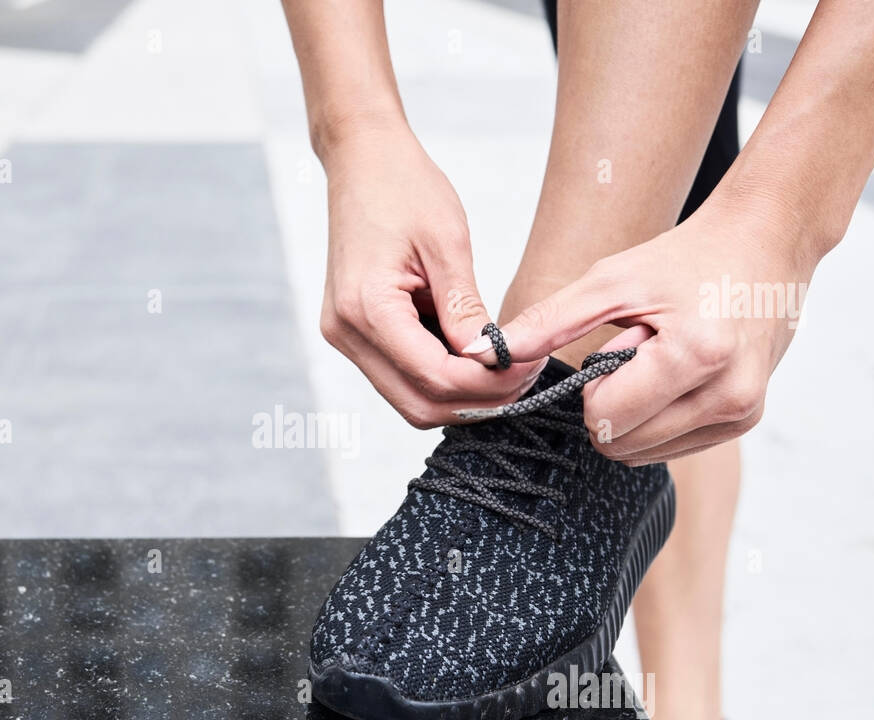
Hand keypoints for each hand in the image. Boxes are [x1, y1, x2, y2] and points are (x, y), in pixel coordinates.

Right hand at [318, 120, 546, 428]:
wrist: (362, 160)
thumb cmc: (402, 187)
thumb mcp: (447, 242)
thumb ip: (466, 308)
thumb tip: (491, 359)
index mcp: (367, 308)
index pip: (434, 377)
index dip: (487, 383)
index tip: (528, 366)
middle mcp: (347, 332)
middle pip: (419, 406)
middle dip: (476, 401)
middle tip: (522, 377)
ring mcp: (346, 336)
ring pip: (409, 400)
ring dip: (459, 396)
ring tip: (503, 367)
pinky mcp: (354, 334)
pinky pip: (400, 377)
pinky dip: (439, 378)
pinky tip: (472, 356)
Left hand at [466, 203, 813, 463]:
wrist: (767, 241)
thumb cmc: (684, 257)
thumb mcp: (610, 281)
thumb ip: (545, 323)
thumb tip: (481, 355)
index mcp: (696, 354)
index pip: (605, 420)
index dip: (592, 388)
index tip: (615, 347)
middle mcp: (729, 393)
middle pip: (621, 446)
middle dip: (612, 404)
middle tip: (638, 351)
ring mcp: (743, 412)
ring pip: (644, 454)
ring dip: (635, 413)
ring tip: (662, 357)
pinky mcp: (748, 420)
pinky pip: (672, 447)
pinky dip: (659, 417)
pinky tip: (679, 372)